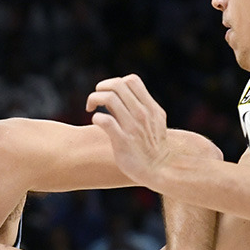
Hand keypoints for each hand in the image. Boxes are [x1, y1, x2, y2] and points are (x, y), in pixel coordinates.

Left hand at [86, 74, 169, 188]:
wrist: (158, 169)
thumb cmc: (153, 146)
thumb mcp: (155, 121)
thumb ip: (143, 106)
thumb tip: (126, 94)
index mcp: (150, 107)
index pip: (131, 80)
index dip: (115, 82)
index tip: (108, 95)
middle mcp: (142, 114)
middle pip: (117, 85)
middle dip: (101, 88)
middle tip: (95, 100)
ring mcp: (132, 127)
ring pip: (109, 98)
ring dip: (94, 99)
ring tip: (91, 108)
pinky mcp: (122, 141)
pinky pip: (105, 120)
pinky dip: (96, 118)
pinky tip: (96, 123)